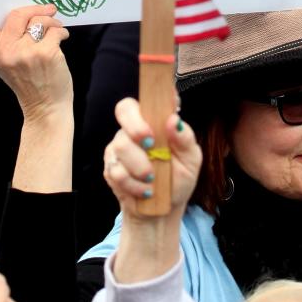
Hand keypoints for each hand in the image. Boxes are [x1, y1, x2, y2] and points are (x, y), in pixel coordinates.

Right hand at [0, 0, 71, 120]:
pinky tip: (61, 40)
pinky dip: (61, 33)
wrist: (46, 107)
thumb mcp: (8, 61)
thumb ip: (9, 38)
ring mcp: (25, 54)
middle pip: (17, 15)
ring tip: (56, 30)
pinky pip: (54, 30)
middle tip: (49, 9)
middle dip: (35, 9)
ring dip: (52, 22)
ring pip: (39, 20)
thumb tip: (24, 8)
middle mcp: (5, 53)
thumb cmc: (29, 80)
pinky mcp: (45, 54)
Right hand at [105, 98, 201, 218]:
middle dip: (136, 127)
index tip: (160, 107)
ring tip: (153, 180)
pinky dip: (133, 184)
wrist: (164, 208)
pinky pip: (116, 170)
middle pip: (125, 109)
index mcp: (157, 120)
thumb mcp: (191, 160)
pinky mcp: (110, 167)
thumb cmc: (179, 178)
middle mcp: (136, 127)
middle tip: (151, 145)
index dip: (151, 93)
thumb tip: (174, 120)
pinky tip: (144, 191)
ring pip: (121, 145)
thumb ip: (184, 139)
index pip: (149, 97)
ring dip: (140, 167)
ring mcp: (120, 146)